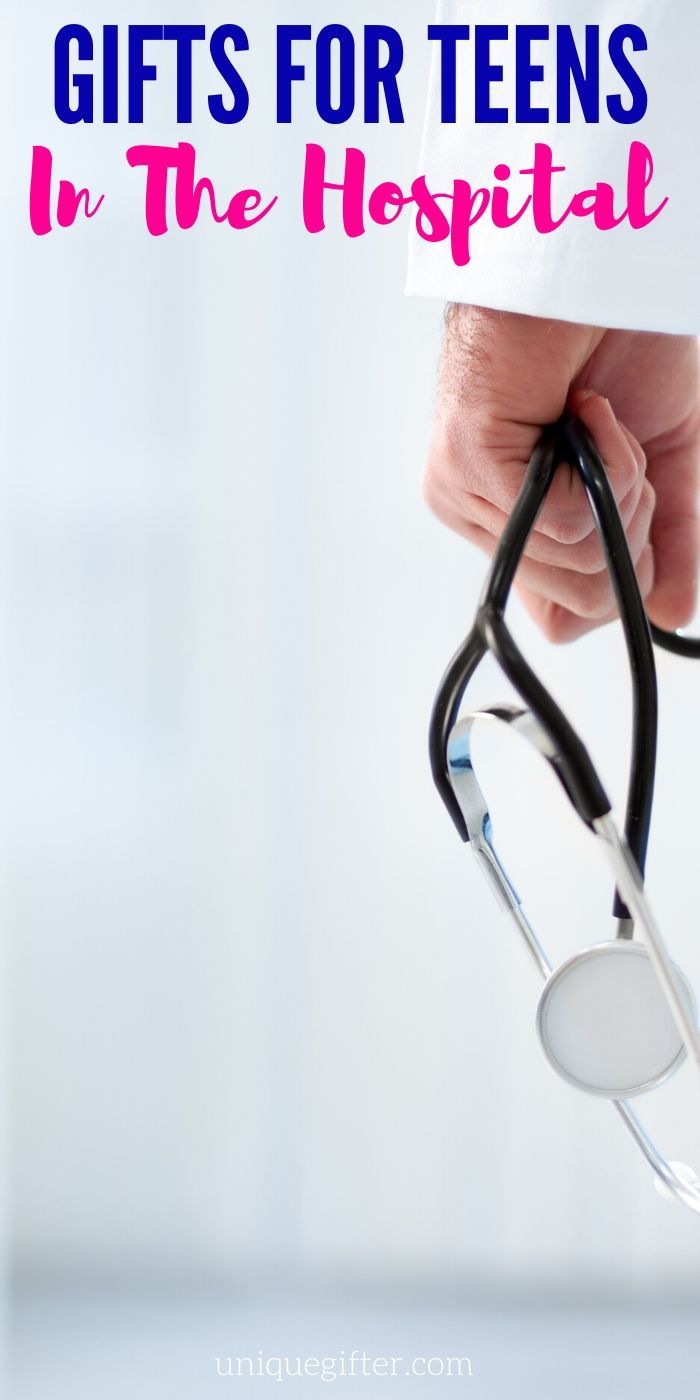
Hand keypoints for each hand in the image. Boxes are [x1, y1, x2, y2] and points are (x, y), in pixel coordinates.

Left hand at [424, 306, 699, 640]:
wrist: (590, 267)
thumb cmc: (612, 345)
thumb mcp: (659, 459)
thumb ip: (666, 541)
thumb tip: (669, 613)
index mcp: (515, 522)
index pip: (565, 615)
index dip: (621, 577)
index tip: (637, 497)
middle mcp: (481, 518)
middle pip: (579, 604)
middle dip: (634, 530)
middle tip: (621, 449)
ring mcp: (466, 494)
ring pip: (576, 565)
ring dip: (622, 487)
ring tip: (600, 418)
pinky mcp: (470, 463)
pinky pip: (563, 519)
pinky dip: (604, 462)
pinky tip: (587, 408)